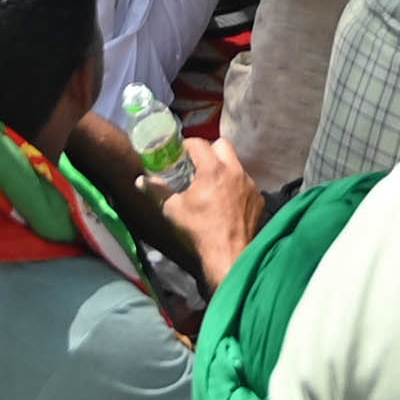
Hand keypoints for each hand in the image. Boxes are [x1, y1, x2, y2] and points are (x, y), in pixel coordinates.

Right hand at [165, 130, 264, 281]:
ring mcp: (250, 184)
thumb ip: (157, 190)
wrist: (229, 255)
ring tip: (213, 186)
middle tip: (198, 165)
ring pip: (236, 165)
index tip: (180, 154)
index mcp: (213, 169)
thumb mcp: (174, 209)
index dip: (187, 145)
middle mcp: (235, 171)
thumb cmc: (199, 231)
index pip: (199, 143)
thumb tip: (140, 180)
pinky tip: (228, 203)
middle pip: (222, 145)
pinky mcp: (258, 198)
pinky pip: (246, 184)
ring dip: (224, 169)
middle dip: (210, 151)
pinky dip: (236, 188)